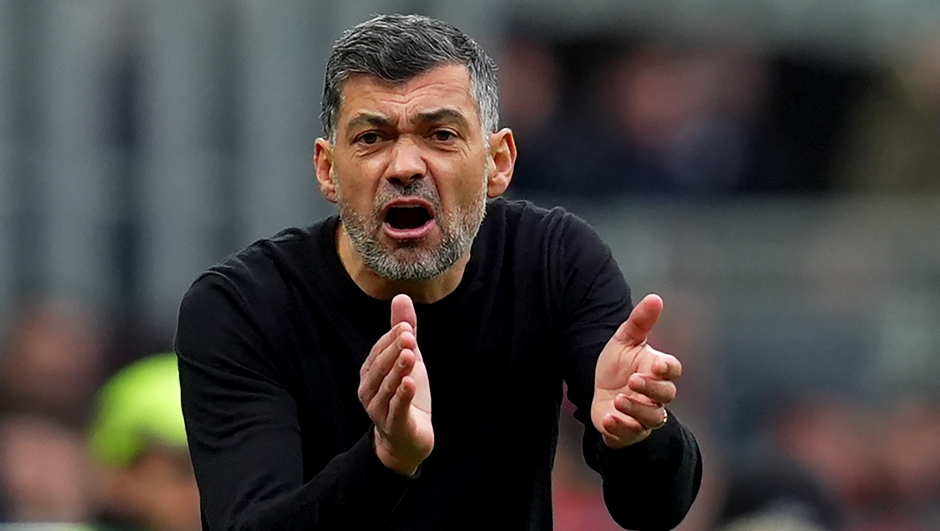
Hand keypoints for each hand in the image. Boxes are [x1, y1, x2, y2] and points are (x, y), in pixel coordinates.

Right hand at [358, 294, 432, 475]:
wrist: (409, 439)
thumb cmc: (406, 395)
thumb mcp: (409, 358)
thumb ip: (403, 330)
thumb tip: (401, 296)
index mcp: (370, 373)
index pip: (378, 352)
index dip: (391, 339)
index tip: (406, 326)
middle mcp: (369, 391)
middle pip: (380, 368)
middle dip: (394, 350)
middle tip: (409, 335)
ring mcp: (379, 410)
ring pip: (387, 387)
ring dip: (398, 369)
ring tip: (410, 354)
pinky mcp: (394, 425)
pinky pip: (396, 409)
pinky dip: (402, 396)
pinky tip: (410, 384)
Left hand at [591, 294, 682, 448]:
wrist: (601, 392)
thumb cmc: (619, 365)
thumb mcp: (625, 340)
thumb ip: (640, 321)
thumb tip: (655, 298)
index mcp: (657, 369)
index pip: (672, 370)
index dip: (667, 368)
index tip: (656, 364)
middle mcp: (655, 394)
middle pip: (666, 394)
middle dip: (651, 388)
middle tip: (633, 380)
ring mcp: (644, 414)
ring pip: (652, 417)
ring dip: (636, 409)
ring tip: (618, 400)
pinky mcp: (629, 430)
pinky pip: (631, 433)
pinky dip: (621, 428)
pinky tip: (609, 419)